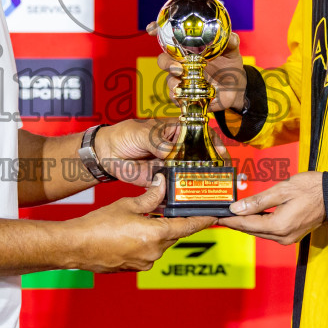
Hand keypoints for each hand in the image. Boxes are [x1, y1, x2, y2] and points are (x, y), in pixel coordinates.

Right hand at [68, 175, 216, 271]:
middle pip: (173, 234)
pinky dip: (144, 242)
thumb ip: (150, 197)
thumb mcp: (128, 205)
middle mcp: (154, 252)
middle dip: (170, 222)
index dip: (203, 220)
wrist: (76, 246)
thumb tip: (162, 184)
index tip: (214, 216)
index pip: (188, 227)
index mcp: (156, 235)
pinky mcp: (134, 268)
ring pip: (160, 244)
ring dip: (155, 232)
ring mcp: (144, 263)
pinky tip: (129, 233)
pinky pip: (147, 253)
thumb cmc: (98, 224)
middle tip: (165, 208)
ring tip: (139, 220)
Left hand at [93, 119, 227, 184]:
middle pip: (200, 157)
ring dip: (197, 180)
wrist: (107, 152)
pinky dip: (180, 192)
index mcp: (176, 131)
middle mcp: (177, 149)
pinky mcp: (162, 180)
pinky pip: (174, 187)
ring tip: (208, 187)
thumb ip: (158, 142)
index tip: (221, 152)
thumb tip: (171, 152)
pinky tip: (188, 196)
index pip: (201, 135)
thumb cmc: (124, 135)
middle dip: (211, 165)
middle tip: (218, 173)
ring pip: (190, 173)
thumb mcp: (142, 133)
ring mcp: (170, 165)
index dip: (214, 143)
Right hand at [147, 22, 247, 113]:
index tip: (152, 29)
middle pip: (163, 60)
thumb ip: (230, 43)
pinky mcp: (186, 95)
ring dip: (173, 82)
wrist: (236, 87)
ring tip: (184, 83)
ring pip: (169, 80)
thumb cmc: (229, 65)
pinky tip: (186, 96)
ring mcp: (183, 79)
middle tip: (177, 67)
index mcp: (189, 49)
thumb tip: (230, 37)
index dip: (157, 31)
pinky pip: (176, 97)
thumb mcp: (231, 52)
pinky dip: (178, 97)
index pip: (168, 38)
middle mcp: (182, 63)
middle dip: (165, 62)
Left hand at [224, 172, 324, 244]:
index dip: (229, 220)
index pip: (246, 224)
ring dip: (245, 224)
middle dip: (235, 222)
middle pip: (251, 230)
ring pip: (259, 232)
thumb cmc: (311, 189)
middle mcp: (282, 236)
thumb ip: (257, 201)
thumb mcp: (281, 190)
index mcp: (278, 226)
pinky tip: (250, 216)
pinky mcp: (291, 235)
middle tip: (218, 215)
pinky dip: (258, 224)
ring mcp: (288, 238)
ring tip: (230, 215)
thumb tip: (236, 208)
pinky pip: (269, 231)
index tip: (215, 216)